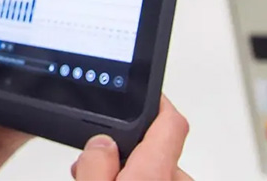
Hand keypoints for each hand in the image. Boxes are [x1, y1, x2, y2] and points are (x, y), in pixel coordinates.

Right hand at [71, 96, 190, 180]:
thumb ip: (95, 164)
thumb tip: (101, 143)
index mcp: (155, 174)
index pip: (171, 122)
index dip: (158, 103)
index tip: (143, 94)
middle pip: (158, 152)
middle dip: (130, 153)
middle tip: (99, 166)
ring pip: (160, 173)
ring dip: (136, 174)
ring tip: (103, 180)